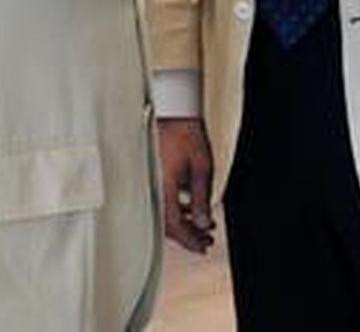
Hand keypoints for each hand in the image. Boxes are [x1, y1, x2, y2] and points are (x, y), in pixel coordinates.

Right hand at [157, 117, 214, 252]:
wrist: (173, 112)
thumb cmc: (187, 135)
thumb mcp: (201, 168)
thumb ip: (201, 198)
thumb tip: (203, 224)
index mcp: (163, 188)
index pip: (174, 225)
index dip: (189, 240)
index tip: (203, 247)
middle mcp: (153, 189)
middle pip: (168, 223)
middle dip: (189, 235)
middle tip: (207, 242)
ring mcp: (152, 183)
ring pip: (166, 213)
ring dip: (186, 223)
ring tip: (206, 227)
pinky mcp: (155, 177)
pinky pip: (165, 201)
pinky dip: (180, 209)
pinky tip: (195, 210)